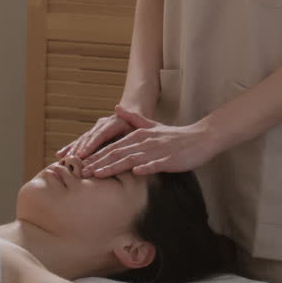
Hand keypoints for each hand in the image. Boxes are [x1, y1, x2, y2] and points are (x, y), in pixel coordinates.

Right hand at [56, 110, 134, 161]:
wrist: (135, 115)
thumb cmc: (141, 127)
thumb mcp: (141, 129)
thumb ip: (134, 133)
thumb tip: (127, 138)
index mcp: (115, 122)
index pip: (101, 134)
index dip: (90, 145)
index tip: (82, 155)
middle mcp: (103, 124)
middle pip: (89, 138)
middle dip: (80, 150)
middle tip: (72, 162)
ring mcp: (96, 128)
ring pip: (83, 139)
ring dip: (73, 150)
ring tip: (65, 160)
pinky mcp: (92, 133)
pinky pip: (80, 141)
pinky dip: (71, 148)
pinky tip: (60, 155)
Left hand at [81, 106, 215, 176]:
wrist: (200, 138)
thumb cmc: (175, 136)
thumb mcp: (151, 125)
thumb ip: (133, 118)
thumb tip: (116, 108)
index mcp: (138, 135)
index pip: (113, 146)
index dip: (96, 155)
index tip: (80, 163)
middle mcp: (145, 142)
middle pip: (117, 153)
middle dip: (98, 163)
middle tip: (81, 172)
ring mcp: (157, 150)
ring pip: (132, 159)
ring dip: (114, 166)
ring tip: (99, 174)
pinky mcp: (171, 159)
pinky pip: (157, 164)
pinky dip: (146, 167)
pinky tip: (136, 172)